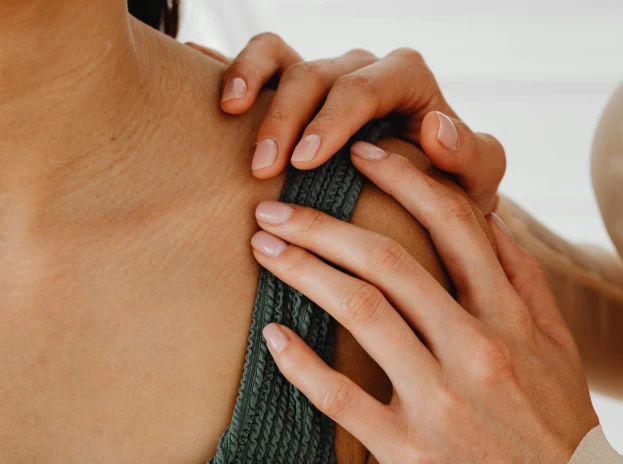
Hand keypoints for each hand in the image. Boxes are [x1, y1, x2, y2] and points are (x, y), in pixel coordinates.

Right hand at [188, 34, 503, 214]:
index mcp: (404, 81)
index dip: (331, 120)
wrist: (418, 198)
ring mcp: (321, 77)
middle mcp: (358, 70)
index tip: (304, 161)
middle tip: (261, 168)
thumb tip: (435, 127)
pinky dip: (227, 64)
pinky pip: (256, 61)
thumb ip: (471, 156)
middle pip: (314, 74)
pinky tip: (199, 68)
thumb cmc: (447, 191)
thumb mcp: (475, 182)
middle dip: (284, 118)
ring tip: (229, 112)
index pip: (364, 87)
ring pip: (278, 54)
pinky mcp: (289, 89)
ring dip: (249, 80)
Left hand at [249, 141, 598, 463]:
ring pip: (362, 314)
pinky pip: (341, 398)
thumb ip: (520, 280)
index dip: (403, 179)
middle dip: (323, 224)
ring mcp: (441, 401)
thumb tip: (483, 220)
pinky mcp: (409, 451)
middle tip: (274, 206)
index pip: (454, 223)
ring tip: (264, 249)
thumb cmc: (553, 421)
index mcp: (511, 316)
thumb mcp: (555, 344)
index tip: (359, 153)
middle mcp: (477, 349)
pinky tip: (270, 334)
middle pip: (389, 261)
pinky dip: (300, 362)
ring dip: (303, 272)